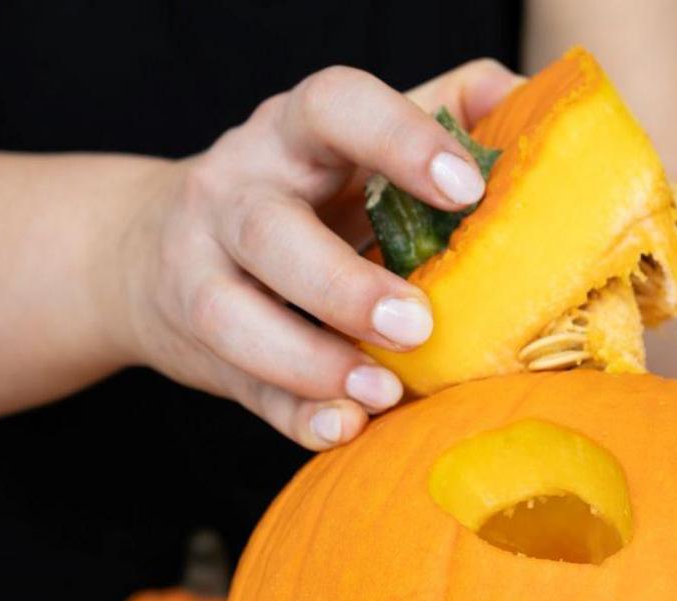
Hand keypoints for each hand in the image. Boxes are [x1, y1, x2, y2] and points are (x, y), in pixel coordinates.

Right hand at [111, 60, 520, 448]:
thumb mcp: (353, 139)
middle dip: (342, 283)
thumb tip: (527, 97)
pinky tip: (347, 428)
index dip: (398, 140)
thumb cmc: (296, 190)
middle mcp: (232, 194)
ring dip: (311, 361)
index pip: (331, 108)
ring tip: (383, 391)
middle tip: (418, 322)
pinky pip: (244, 389)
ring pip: (233, 315)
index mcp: (289, 135)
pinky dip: (295, 415)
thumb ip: (440, 108)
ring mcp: (202, 273)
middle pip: (268, 230)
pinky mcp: (202, 348)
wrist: (149, 248)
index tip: (466, 189)